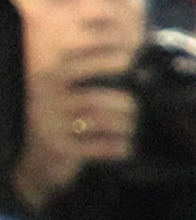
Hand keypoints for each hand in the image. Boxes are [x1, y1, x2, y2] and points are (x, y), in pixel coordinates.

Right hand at [15, 69, 135, 208]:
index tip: (128, 58)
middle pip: (94, 98)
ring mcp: (51, 126)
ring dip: (123, 125)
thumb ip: (88, 78)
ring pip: (98, 121)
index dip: (104, 59)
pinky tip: (125, 147)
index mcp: (48, 81)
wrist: (37, 164)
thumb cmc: (62, 123)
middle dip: (123, 104)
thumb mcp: (66, 96)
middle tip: (134, 110)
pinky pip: (98, 146)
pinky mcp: (60, 149)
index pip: (76, 65)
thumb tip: (130, 55)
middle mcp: (46, 100)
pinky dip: (117, 146)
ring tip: (130, 128)